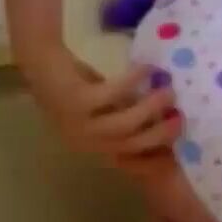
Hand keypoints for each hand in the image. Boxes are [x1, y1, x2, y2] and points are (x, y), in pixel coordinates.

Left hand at [19, 45, 181, 158]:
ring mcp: (78, 122)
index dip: (153, 159)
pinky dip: (133, 81)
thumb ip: (127, 113)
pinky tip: (146, 68)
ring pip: (124, 124)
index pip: (128, 161)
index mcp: (92, 145)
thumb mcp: (105, 106)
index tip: (178, 150)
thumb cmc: (76, 83)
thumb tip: (165, 113)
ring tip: (169, 91)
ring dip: (151, 109)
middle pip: (130, 145)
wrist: (40, 61)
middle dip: (160, 135)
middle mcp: (84, 140)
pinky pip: (112, 94)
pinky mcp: (75, 101)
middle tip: (181, 118)